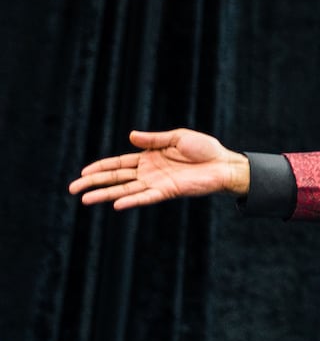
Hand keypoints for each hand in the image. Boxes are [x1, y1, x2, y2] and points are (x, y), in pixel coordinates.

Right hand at [69, 129, 250, 209]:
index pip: (118, 163)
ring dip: (106, 194)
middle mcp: (149, 172)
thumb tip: (130, 136)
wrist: (224, 163)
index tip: (83, 173)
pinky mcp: (168, 191)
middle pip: (116, 178)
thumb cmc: (204, 148)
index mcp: (149, 157)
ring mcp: (157, 183)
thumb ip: (153, 139)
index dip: (100, 167)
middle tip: (73, 189)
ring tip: (86, 200)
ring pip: (125, 190)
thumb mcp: (177, 137)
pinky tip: (116, 204)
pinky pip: (146, 197)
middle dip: (94, 183)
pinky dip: (131, 200)